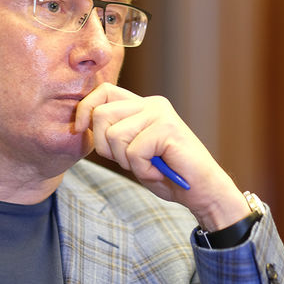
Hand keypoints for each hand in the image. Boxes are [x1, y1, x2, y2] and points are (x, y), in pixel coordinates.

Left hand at [74, 83, 250, 230]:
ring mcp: (160, 114)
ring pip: (114, 135)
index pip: (102, 92)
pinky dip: (142, 170)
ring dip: (127, 161)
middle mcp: (151, 104)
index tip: (81, 130)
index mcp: (141, 105)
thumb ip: (112, 135)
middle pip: (101, 114)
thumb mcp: (131, 152)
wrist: (202, 191)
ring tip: (149, 165)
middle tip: (130, 161)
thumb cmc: (167, 174)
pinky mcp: (167, 129)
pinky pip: (134, 152)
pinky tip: (160, 170)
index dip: (85, 109)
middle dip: (105, 147)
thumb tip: (81, 124)